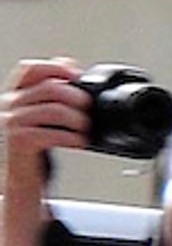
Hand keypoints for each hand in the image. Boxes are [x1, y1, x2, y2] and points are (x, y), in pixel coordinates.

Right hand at [0, 64, 91, 193]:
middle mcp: (10, 105)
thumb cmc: (32, 148)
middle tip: (87, 108)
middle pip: (49, 88)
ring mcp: (12, 123)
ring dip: (77, 118)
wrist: (19, 179)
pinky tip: (79, 141)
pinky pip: (51, 133)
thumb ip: (50, 96)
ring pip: (53, 109)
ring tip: (85, 128)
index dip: (55, 67)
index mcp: (15, 95)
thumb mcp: (39, 116)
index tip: (76, 75)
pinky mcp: (19, 141)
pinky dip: (72, 137)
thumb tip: (73, 71)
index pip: (30, 69)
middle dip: (76, 96)